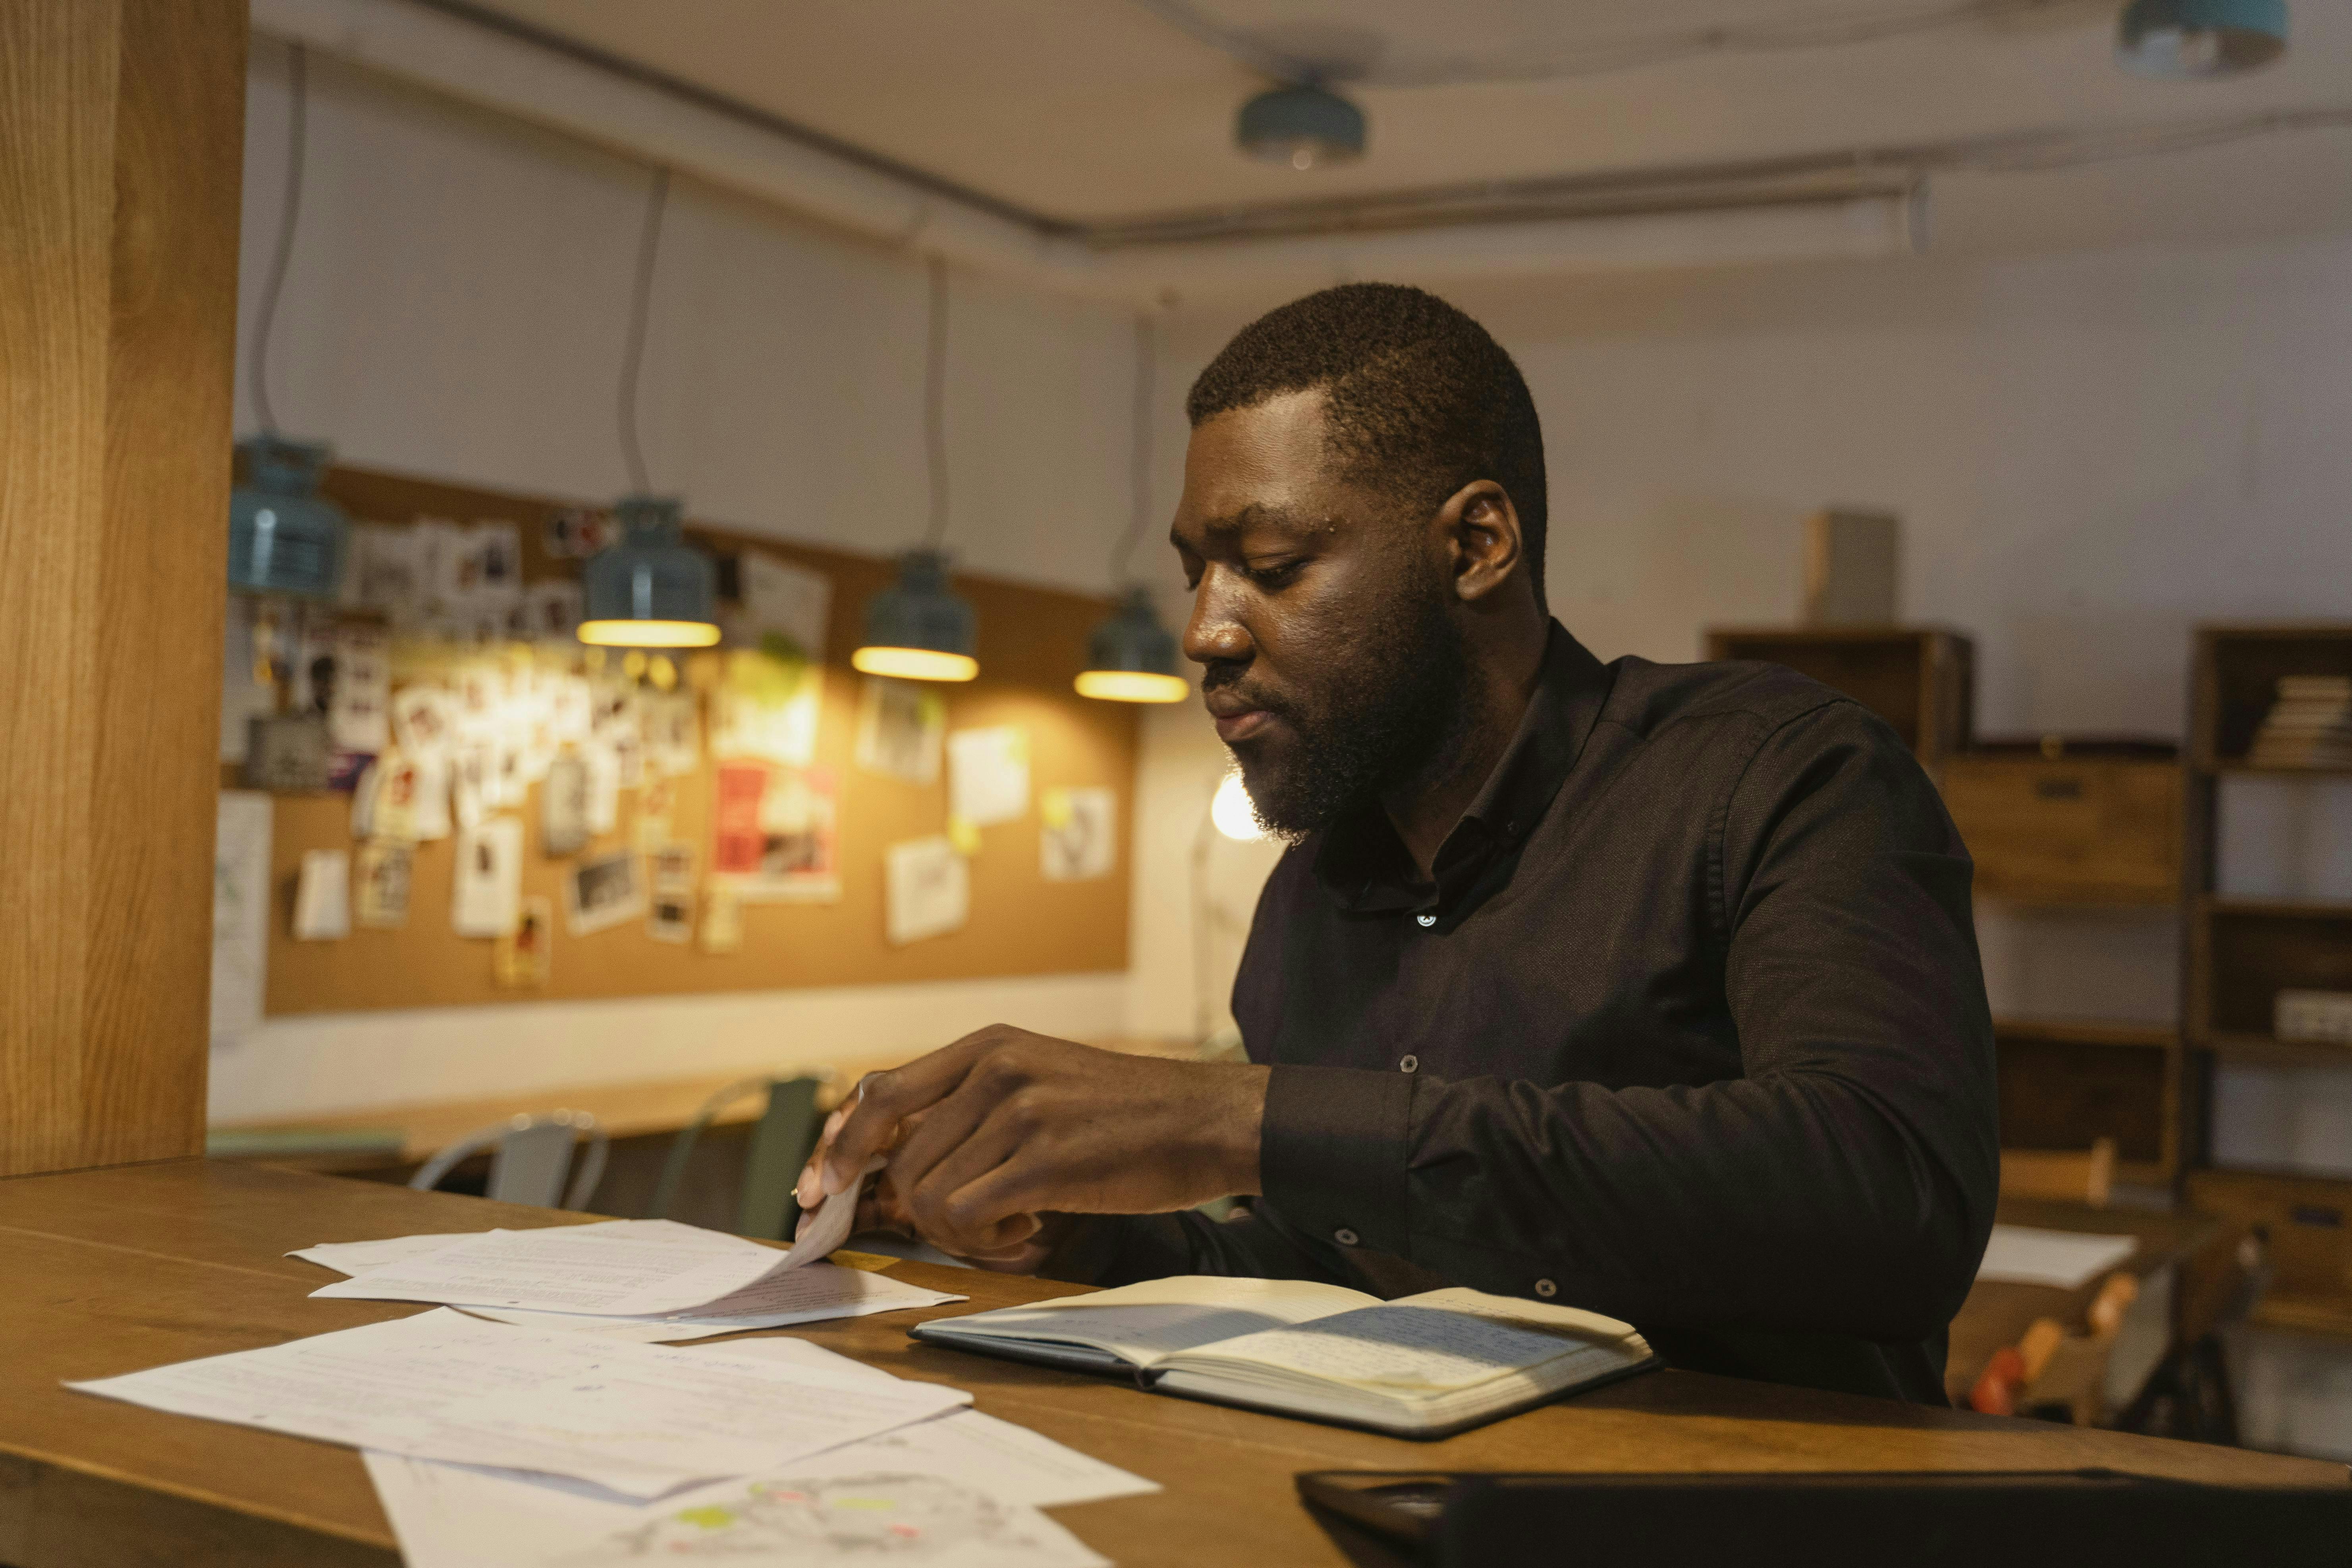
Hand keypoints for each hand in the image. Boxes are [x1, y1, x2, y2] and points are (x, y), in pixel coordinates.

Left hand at [794, 1026, 1268, 1261]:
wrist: (1204, 1120)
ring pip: (928, 1194)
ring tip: (1011, 1223)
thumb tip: (893, 1160)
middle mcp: (996, 1068)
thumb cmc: (1122, 1115)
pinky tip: (1026, 1231)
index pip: (879, 1093)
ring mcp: (1021, 1111)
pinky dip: (985, 1241)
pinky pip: (967, 1217)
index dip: (839, 1145)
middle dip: (916, 1210)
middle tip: (971, 1225)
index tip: (817, 1190)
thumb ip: (970, 1106)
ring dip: (958, 1230)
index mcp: (988, 1045)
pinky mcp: (1047, 1160)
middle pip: (901, 1159)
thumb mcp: (1039, 1080)